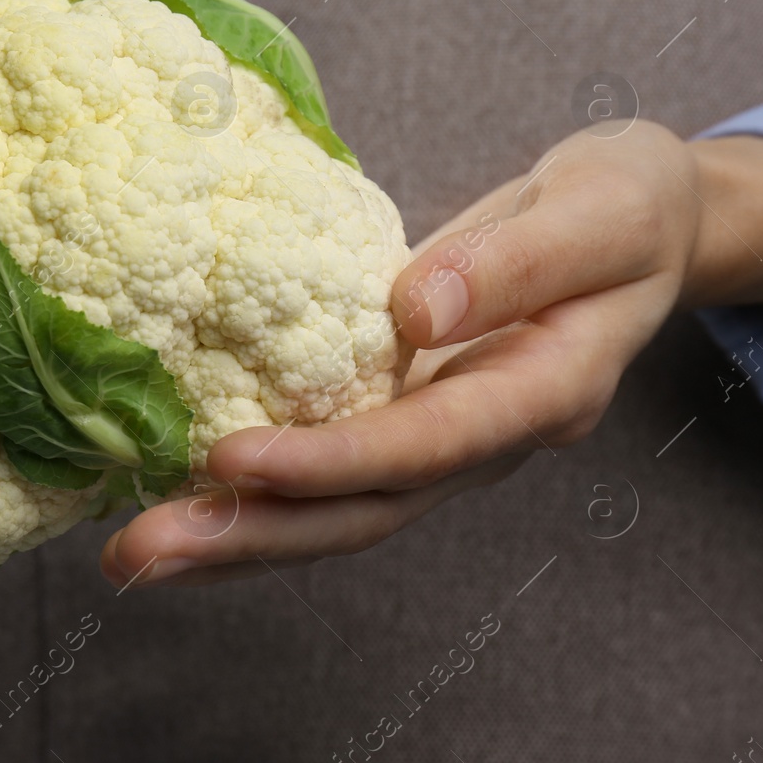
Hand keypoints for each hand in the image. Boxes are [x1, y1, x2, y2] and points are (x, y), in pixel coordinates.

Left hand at [101, 121, 712, 587]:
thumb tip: (414, 310)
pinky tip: (170, 506)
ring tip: (131, 553)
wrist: (632, 225)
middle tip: (139, 551)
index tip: (231, 459)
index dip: (331, 462)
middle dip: (251, 536)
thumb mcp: (598, 212)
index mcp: (540, 395)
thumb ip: (515, 263)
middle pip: (363, 513)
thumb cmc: (622, 209)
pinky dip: (246, 502)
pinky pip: (319, 479)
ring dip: (232, 539)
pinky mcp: (395, 419)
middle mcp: (480, 442)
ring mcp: (435, 442)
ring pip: (332, 514)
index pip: (427, 447)